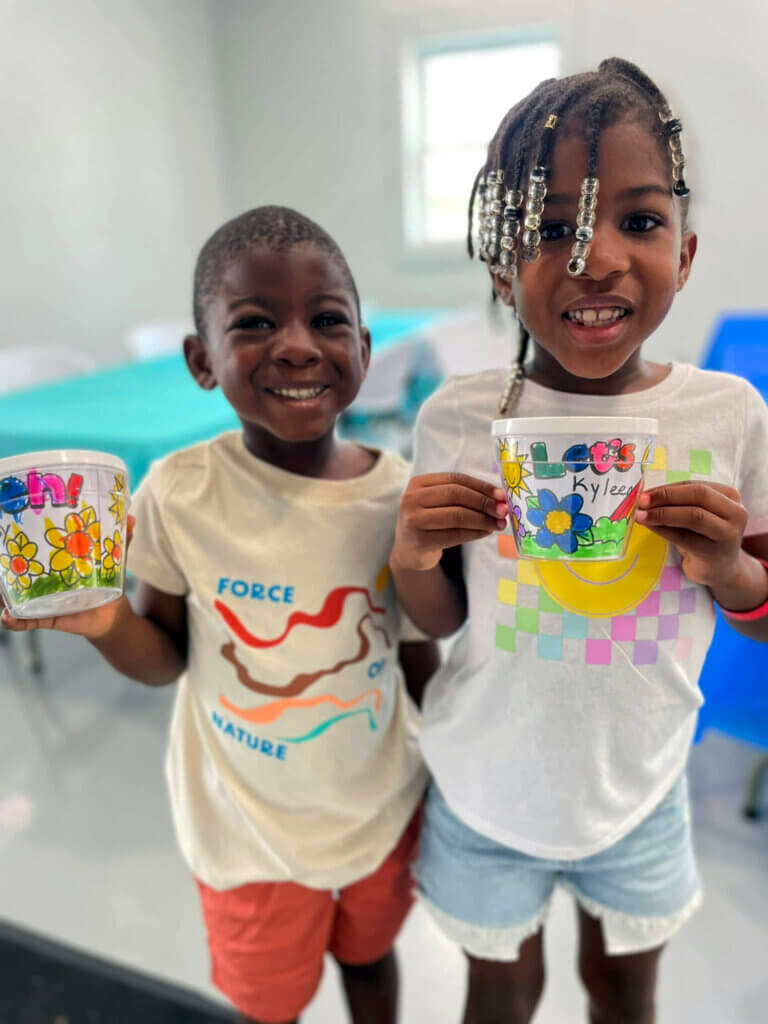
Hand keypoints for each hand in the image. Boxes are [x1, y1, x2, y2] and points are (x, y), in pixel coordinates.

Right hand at [1, 515, 134, 639]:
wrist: (113, 614)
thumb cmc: (109, 584)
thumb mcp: (114, 562)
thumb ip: (121, 543)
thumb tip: (131, 518)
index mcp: (56, 563)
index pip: (32, 551)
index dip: (16, 545)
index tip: (7, 536)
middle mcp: (43, 582)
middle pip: (16, 574)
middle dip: (5, 569)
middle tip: (3, 562)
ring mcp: (43, 601)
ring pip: (15, 598)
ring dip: (3, 596)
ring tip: (0, 595)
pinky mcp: (48, 618)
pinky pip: (26, 621)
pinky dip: (15, 621)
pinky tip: (8, 617)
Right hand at [390, 473, 507, 571]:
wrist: (408, 551)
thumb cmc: (429, 522)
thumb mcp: (437, 503)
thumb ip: (462, 496)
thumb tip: (499, 498)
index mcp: (418, 483)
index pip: (455, 479)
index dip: (481, 486)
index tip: (501, 495)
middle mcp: (412, 499)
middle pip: (456, 494)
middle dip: (484, 502)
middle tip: (503, 511)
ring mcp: (414, 520)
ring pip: (457, 515)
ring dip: (483, 519)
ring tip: (498, 524)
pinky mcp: (420, 541)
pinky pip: (456, 534)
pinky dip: (476, 533)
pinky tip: (486, 532)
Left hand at [635, 483, 747, 586]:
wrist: (721, 570)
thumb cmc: (704, 537)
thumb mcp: (697, 515)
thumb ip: (679, 503)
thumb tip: (646, 496)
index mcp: (730, 497)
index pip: (696, 485)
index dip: (669, 488)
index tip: (645, 492)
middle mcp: (736, 512)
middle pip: (699, 495)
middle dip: (666, 496)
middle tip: (642, 501)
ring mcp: (728, 533)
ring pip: (693, 515)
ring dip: (662, 513)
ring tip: (641, 515)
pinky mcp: (715, 552)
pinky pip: (684, 537)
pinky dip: (663, 529)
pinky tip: (649, 526)